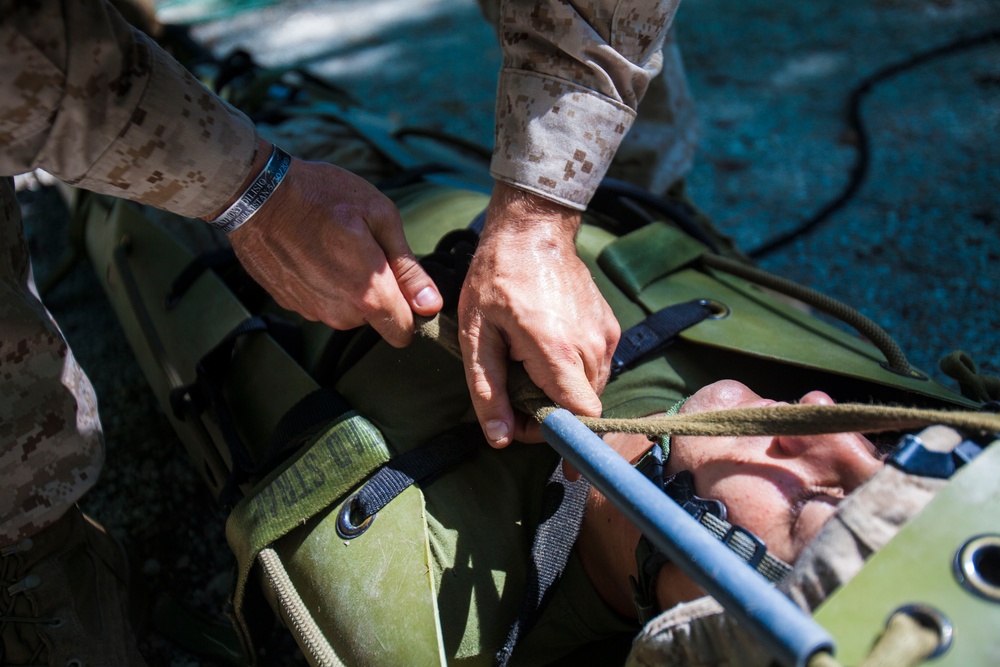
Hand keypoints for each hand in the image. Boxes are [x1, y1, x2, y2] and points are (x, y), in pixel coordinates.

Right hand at [219, 139, 442, 346]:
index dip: (410, 311)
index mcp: (369, 295)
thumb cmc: (322, 196)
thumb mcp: (379, 218)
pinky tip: (312, 251)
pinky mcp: (290, 303)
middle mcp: (339, 313)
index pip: (402, 333)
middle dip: (376, 292)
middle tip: (363, 249)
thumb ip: (408, 268)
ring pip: (346, 310)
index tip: (403, 285)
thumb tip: (431, 305)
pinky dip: (321, 282)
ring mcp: (311, 310)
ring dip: (347, 286)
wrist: (256, 193)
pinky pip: (320, 301)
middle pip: (374, 319)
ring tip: (334, 245)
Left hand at [458, 182, 619, 446]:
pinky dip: (573, 375)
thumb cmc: (496, 279)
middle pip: (585, 409)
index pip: (583, 417)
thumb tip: (501, 439)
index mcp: (557, 351)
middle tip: (517, 409)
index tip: (563, 466)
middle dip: (554, 420)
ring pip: (592, 390)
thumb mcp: (477, 336)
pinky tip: (545, 355)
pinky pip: (596, 368)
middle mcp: (592, 346)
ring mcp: (605, 336)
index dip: (572, 445)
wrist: (532, 231)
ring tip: (527, 375)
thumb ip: (488, 391)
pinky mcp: (609, 328)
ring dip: (564, 397)